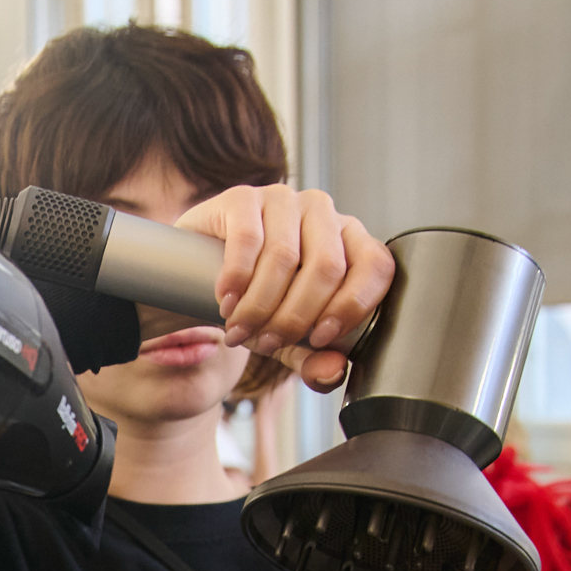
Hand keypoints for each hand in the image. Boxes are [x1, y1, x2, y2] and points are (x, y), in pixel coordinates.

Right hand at [175, 184, 394, 391]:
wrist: (196, 277)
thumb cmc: (257, 304)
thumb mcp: (288, 342)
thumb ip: (314, 360)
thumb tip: (334, 372)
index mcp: (349, 242)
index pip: (375, 265)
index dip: (352, 306)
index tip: (319, 339)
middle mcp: (323, 213)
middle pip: (327, 267)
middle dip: (294, 317)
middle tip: (266, 343)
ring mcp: (283, 199)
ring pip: (285, 257)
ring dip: (259, 306)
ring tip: (239, 330)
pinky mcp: (243, 198)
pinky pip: (248, 239)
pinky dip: (237, 280)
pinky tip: (227, 302)